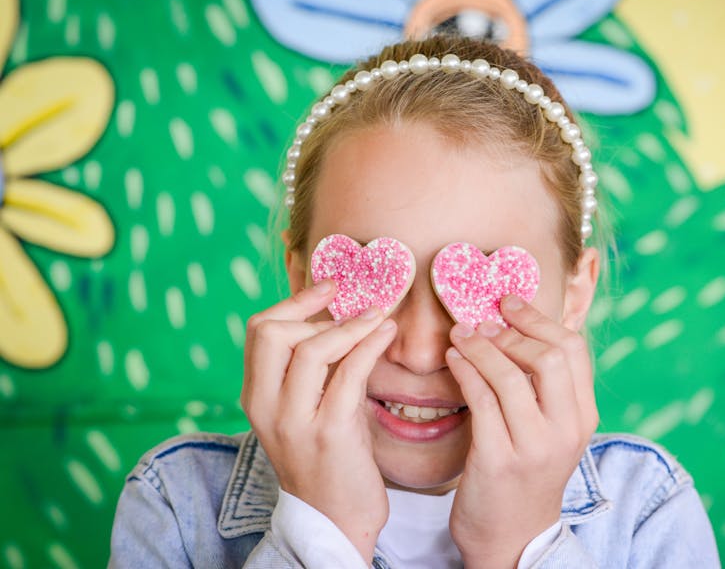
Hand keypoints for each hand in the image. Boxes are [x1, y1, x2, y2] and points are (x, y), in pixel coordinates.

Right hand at [241, 280, 396, 562]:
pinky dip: (371, 344)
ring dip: (353, 325)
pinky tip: (387, 334)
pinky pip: (349, 372)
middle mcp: (266, 407)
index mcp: (256, 397)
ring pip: (312, 347)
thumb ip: (311, 368)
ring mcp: (295, 421)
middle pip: (274, 331)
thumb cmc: (328, 457)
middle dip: (317, 311)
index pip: (259, 329)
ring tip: (381, 317)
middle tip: (355, 309)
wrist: (336, 520)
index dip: (295, 300)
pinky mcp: (330, 432)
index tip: (330, 285)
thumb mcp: (305, 408)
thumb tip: (337, 315)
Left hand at [445, 295, 598, 567]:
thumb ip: (547, 387)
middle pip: (548, 356)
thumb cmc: (526, 474)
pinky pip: (481, 400)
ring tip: (460, 335)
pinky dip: (465, 371)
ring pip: (509, 375)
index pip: (573, 349)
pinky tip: (453, 360)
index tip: (509, 303)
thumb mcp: (552, 430)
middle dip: (510, 330)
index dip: (538, 318)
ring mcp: (533, 447)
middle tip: (482, 322)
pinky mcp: (498, 460)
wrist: (513, 538)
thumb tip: (518, 327)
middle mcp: (565, 430)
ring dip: (479, 346)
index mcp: (583, 417)